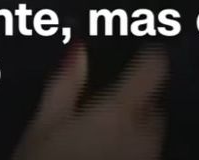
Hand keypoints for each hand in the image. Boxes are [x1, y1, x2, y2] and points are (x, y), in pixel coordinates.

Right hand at [13, 46, 165, 159]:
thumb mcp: (42, 125)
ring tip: (102, 140)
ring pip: (152, 138)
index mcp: (120, 112)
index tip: (138, 57)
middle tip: (105, 109)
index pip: (154, 69)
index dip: (148, 59)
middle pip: (155, 107)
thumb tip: (79, 49)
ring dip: (137, 133)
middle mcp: (143, 137)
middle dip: (138, 103)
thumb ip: (65, 83)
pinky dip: (133, 156)